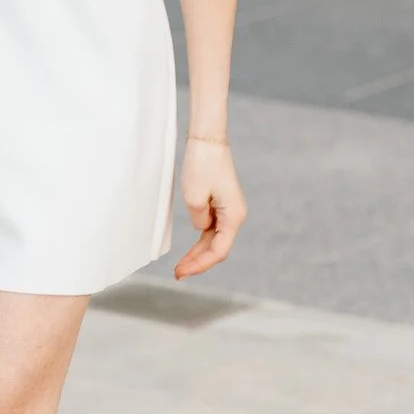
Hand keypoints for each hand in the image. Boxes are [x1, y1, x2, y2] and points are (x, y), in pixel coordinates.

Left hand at [174, 138, 245, 277]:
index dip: (200, 265)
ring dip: (198, 253)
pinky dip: (200, 240)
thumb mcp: (194, 196)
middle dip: (198, 263)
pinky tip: (190, 250)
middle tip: (178, 274)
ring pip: (214, 239)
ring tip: (180, 266)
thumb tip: (201, 228)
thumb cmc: (202, 164)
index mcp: (234, 216)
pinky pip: (211, 228)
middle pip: (217, 248)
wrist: (207, 139)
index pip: (219, 251)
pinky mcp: (221, 203)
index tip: (182, 272)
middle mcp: (235, 215)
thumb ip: (198, 219)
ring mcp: (229, 210)